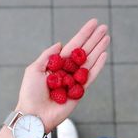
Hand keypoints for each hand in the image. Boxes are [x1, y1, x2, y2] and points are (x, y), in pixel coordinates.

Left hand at [15, 18, 109, 132]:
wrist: (34, 114)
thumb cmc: (30, 93)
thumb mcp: (34, 69)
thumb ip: (48, 56)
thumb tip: (60, 44)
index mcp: (56, 64)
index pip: (72, 46)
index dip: (83, 34)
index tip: (92, 23)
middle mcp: (67, 71)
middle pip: (83, 52)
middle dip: (93, 39)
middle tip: (104, 27)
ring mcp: (75, 81)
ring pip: (89, 62)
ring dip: (98, 49)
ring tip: (106, 37)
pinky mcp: (80, 92)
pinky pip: (91, 76)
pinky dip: (98, 66)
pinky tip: (104, 54)